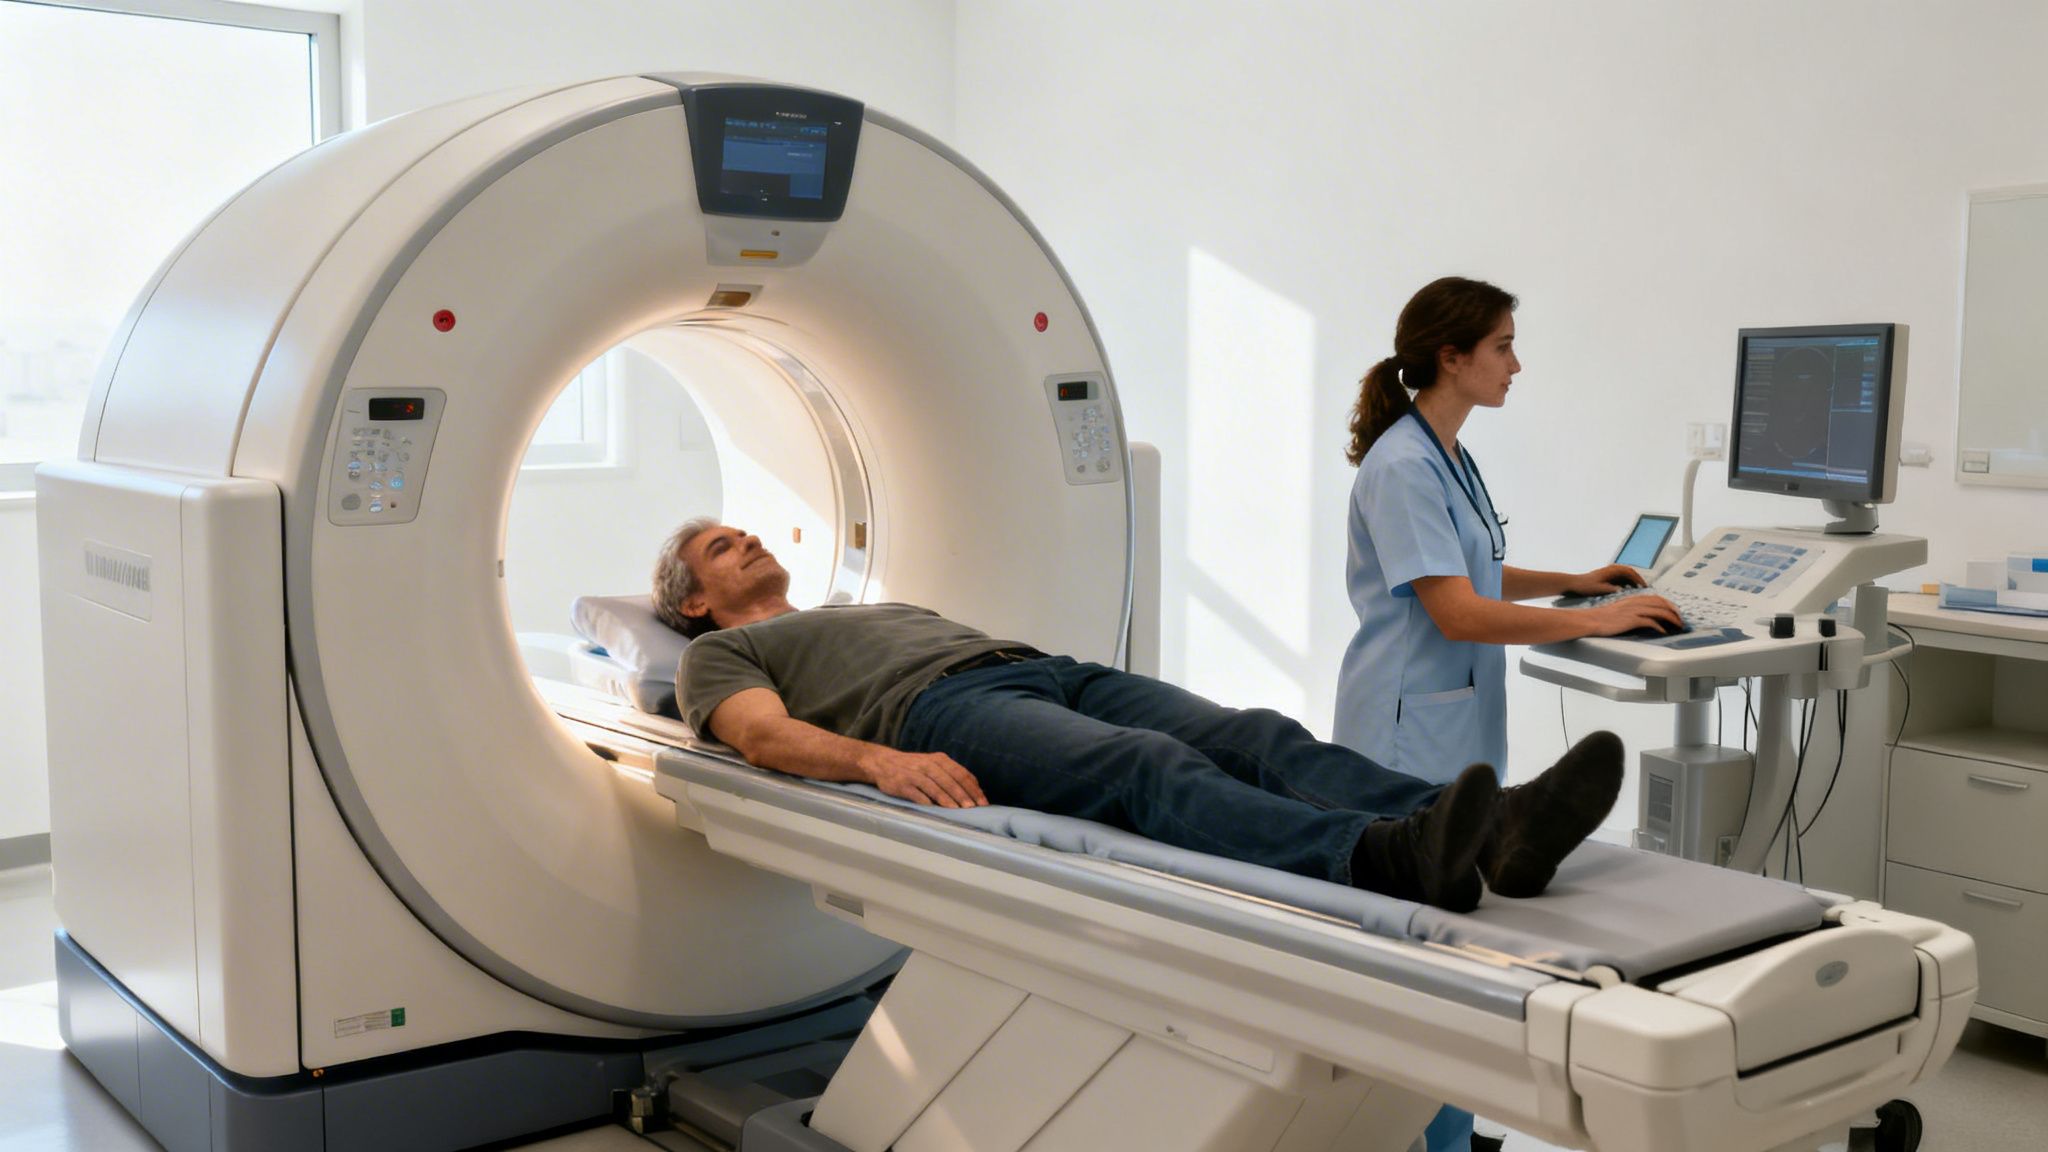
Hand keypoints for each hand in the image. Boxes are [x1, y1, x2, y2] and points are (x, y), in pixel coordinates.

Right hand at [861, 748, 988, 807]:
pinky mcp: (902, 784)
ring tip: (957, 810)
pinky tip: (935, 810)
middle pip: (949, 780)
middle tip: (972, 808)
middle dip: (962, 795)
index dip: (973, 788)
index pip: (961, 773)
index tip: (982, 801)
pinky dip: (927, 802)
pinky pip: (917, 794)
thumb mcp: (933, 764)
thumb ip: (951, 775)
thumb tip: (974, 791)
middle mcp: (928, 764)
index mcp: (939, 759)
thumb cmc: (914, 766)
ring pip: (935, 787)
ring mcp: (915, 774)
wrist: (883, 763)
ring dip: (947, 799)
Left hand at [1562, 564, 1645, 597]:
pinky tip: (1626, 590)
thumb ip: (1612, 589)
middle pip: (1630, 572)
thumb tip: (1623, 591)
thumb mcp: (1600, 589)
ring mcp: (1609, 571)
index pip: (1630, 572)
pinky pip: (1620, 577)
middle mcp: (1612, 568)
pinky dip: (1625, 582)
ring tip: (1637, 590)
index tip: (1644, 587)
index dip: (1639, 580)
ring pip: (1625, 574)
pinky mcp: (1606, 575)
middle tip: (1644, 589)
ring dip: (1632, 581)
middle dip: (1638, 580)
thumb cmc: (1586, 586)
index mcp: (1612, 570)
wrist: (1574, 583)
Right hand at [1583, 593, 1683, 636]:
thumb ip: (1630, 610)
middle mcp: (1635, 602)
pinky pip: (1650, 622)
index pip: (1656, 598)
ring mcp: (1634, 611)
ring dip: (1671, 619)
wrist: (1590, 620)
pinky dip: (1659, 626)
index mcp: (1632, 599)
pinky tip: (1664, 631)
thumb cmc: (1601, 618)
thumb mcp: (1618, 609)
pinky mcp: (1631, 620)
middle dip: (1674, 611)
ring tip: (1678, 626)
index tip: (1674, 611)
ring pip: (1659, 611)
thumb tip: (1639, 617)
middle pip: (1661, 603)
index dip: (1668, 604)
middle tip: (1681, 619)